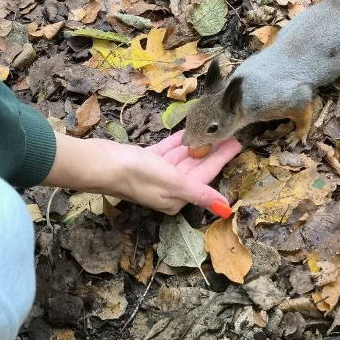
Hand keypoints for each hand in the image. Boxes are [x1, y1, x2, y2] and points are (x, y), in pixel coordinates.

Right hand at [43, 131, 240, 215]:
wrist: (102, 164)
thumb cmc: (138, 174)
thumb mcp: (173, 183)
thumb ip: (201, 193)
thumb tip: (226, 210)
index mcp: (177, 197)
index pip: (206, 175)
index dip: (222, 159)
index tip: (237, 144)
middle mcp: (168, 188)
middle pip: (196, 166)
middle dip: (213, 150)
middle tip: (231, 132)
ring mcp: (156, 173)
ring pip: (183, 157)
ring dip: (198, 144)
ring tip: (213, 128)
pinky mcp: (145, 160)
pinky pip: (167, 150)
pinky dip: (178, 141)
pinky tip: (188, 131)